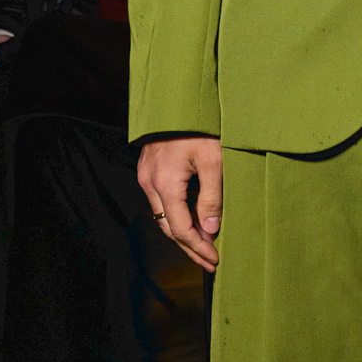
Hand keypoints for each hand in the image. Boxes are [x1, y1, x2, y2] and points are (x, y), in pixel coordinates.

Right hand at [138, 136, 223, 272]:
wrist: (178, 98)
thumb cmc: (199, 126)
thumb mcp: (213, 160)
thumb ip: (211, 197)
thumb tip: (210, 229)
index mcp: (165, 182)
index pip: (180, 228)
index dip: (198, 247)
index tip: (214, 259)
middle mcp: (150, 182)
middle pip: (168, 227)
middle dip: (190, 247)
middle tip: (210, 262)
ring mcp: (146, 176)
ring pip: (163, 216)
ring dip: (183, 233)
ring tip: (204, 246)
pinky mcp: (148, 170)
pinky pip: (161, 201)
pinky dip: (177, 215)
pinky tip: (193, 221)